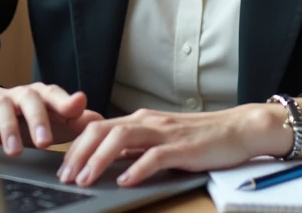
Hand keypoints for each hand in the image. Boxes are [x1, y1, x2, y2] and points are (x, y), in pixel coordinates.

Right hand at [0, 82, 103, 156]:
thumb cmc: (30, 115)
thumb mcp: (54, 119)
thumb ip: (75, 121)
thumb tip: (99, 121)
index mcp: (44, 96)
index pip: (56, 94)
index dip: (66, 101)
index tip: (77, 106)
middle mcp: (23, 95)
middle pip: (31, 99)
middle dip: (38, 119)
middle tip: (45, 142)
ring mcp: (1, 102)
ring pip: (3, 107)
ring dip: (9, 128)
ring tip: (15, 151)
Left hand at [57, 104, 282, 187]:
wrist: (238, 129)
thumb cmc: (200, 138)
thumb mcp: (161, 140)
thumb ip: (137, 148)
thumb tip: (109, 162)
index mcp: (141, 120)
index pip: (98, 128)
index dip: (76, 147)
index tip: (63, 168)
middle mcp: (149, 122)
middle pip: (102, 130)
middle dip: (79, 154)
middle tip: (66, 177)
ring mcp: (165, 133)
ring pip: (122, 138)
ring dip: (99, 160)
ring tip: (86, 180)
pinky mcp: (183, 147)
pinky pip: (155, 156)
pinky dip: (137, 168)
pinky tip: (126, 181)